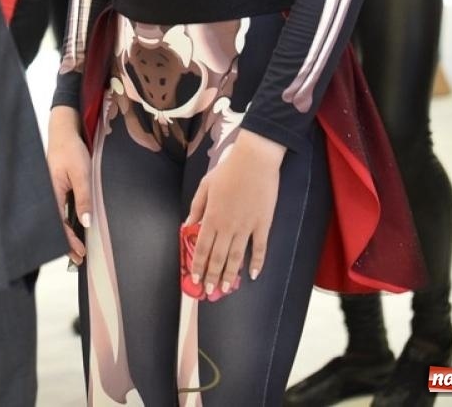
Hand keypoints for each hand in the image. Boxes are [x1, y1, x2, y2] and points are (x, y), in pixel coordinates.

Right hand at [46, 107, 90, 262]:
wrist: (63, 131)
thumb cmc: (70, 149)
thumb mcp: (81, 173)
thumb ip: (83, 197)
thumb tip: (86, 222)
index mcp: (52, 193)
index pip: (59, 224)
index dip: (69, 241)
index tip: (79, 254)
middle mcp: (49, 194)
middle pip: (55, 224)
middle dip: (65, 242)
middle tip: (78, 258)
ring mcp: (52, 191)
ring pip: (57, 217)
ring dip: (66, 233)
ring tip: (76, 247)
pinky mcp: (56, 187)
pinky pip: (60, 208)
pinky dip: (66, 220)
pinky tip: (74, 226)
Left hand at [184, 130, 285, 296]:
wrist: (255, 161)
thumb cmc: (228, 171)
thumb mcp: (205, 186)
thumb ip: (197, 208)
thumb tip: (188, 226)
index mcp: (212, 216)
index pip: (202, 247)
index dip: (198, 265)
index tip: (195, 279)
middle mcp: (228, 226)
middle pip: (218, 256)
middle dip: (213, 276)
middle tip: (209, 291)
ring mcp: (247, 227)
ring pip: (237, 257)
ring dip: (231, 275)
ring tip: (226, 289)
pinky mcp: (263, 224)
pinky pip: (260, 248)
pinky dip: (257, 262)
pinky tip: (254, 275)